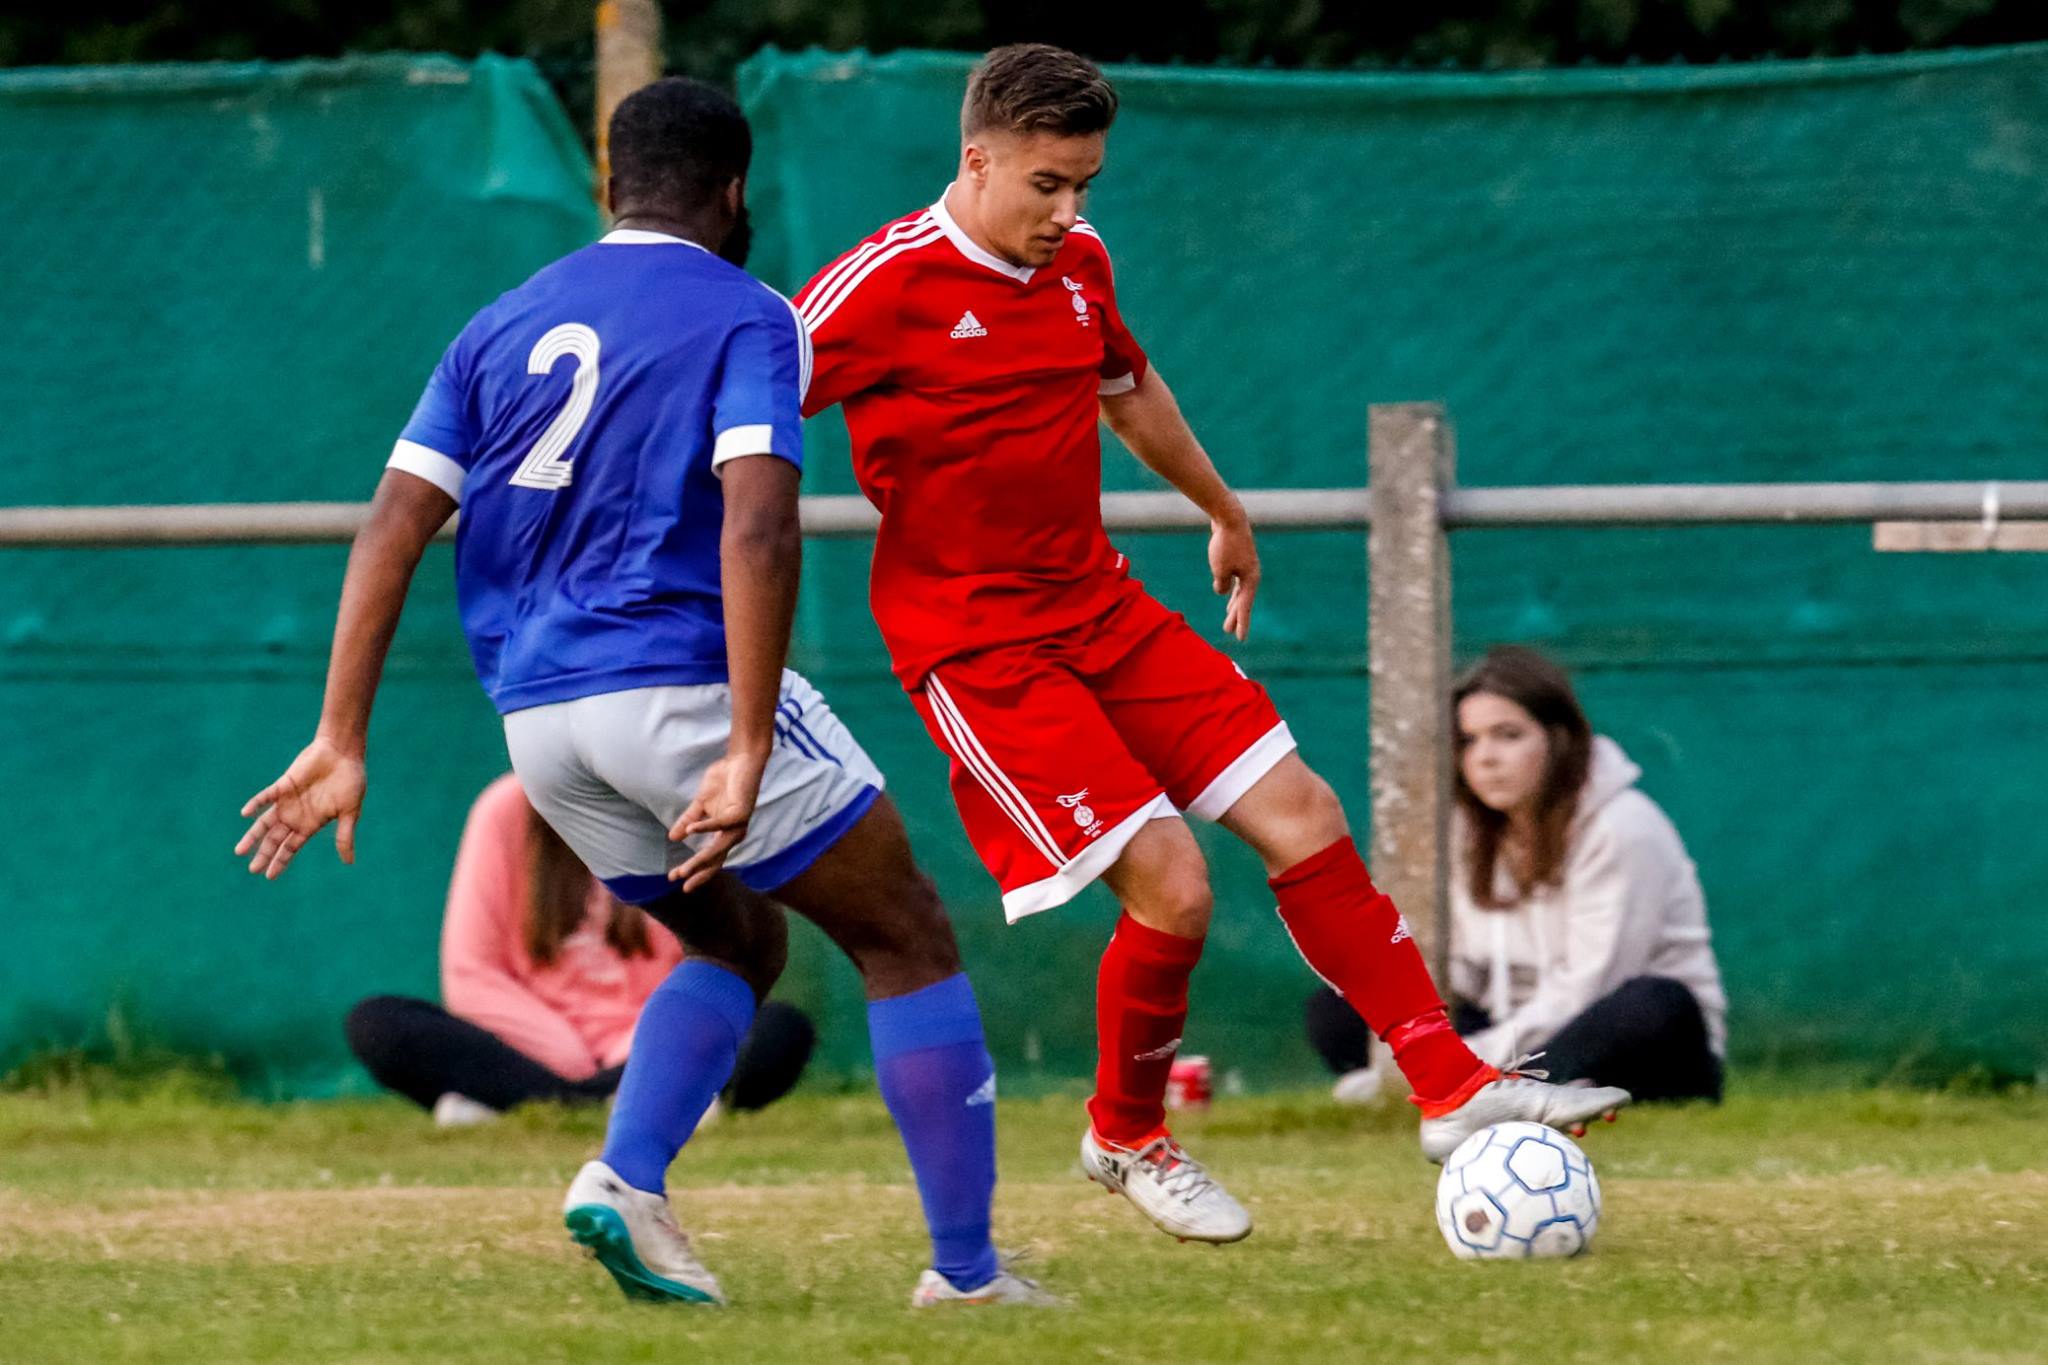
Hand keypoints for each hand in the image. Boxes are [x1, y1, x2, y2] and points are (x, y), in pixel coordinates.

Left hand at [235, 736, 366, 878]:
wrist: (343, 753)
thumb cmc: (350, 781)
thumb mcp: (350, 812)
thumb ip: (345, 836)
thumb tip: (349, 863)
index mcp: (311, 824)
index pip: (291, 847)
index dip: (281, 861)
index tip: (270, 876)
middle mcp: (296, 816)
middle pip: (275, 840)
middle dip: (264, 855)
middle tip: (253, 870)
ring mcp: (288, 801)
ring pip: (265, 823)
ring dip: (253, 836)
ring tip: (240, 852)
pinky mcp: (283, 785)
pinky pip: (266, 797)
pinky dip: (256, 804)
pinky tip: (246, 814)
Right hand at [668, 747, 770, 891]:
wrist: (741, 760)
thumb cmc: (723, 781)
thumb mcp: (701, 803)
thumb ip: (689, 820)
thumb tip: (673, 838)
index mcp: (724, 833)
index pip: (709, 858)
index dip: (693, 869)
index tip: (673, 877)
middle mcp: (734, 833)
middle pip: (715, 860)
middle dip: (696, 871)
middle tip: (677, 879)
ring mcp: (738, 825)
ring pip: (718, 848)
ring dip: (700, 859)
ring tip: (683, 869)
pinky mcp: (740, 812)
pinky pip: (721, 824)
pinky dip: (705, 827)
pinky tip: (690, 831)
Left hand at [1208, 508, 1260, 640]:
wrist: (1229, 517)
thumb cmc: (1225, 544)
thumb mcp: (1220, 569)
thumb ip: (1221, 584)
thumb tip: (1222, 591)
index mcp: (1251, 579)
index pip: (1245, 606)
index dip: (1242, 623)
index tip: (1239, 638)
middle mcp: (1251, 574)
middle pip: (1242, 600)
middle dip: (1235, 616)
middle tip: (1228, 631)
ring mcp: (1245, 566)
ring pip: (1239, 590)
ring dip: (1233, 604)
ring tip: (1229, 617)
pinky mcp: (1238, 559)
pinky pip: (1235, 580)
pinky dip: (1230, 589)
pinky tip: (1225, 593)